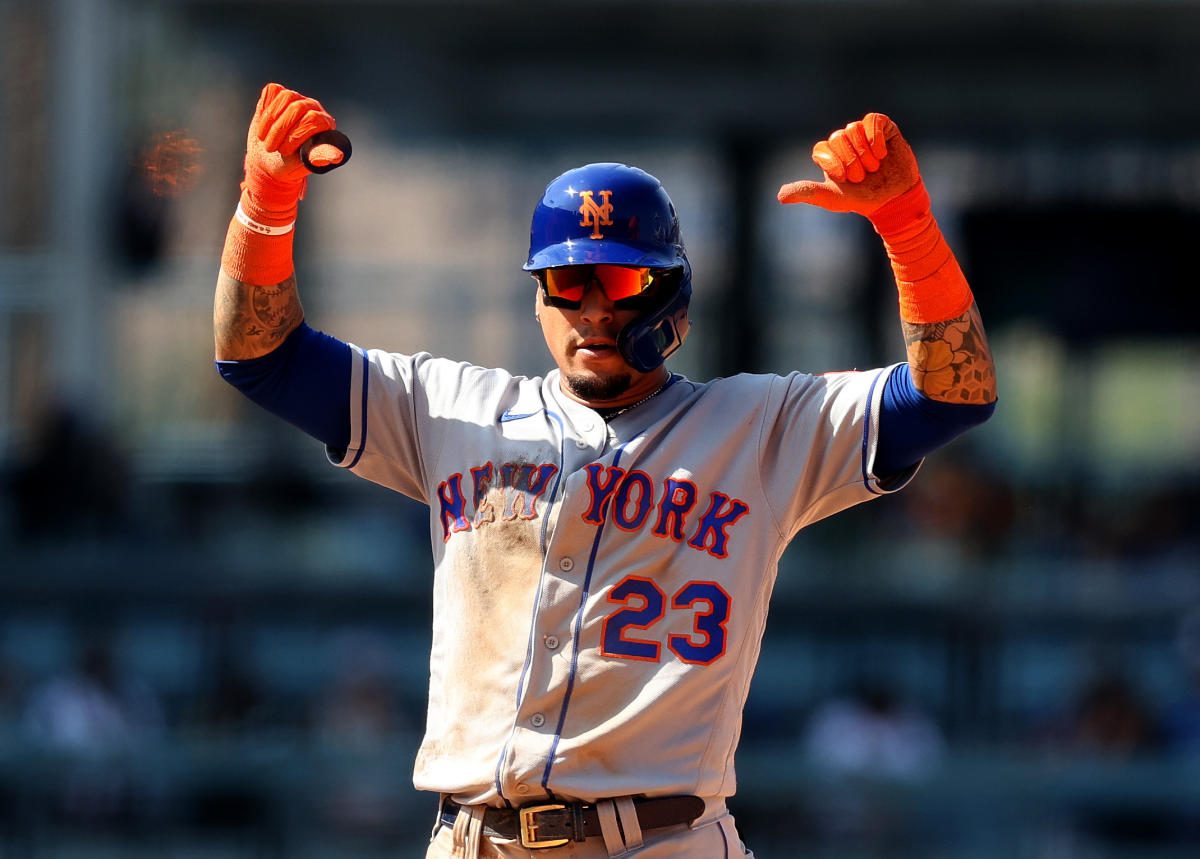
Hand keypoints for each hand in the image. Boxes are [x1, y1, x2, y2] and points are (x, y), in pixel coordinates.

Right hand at [242, 83, 340, 212]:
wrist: (269, 159)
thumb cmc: (290, 164)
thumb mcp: (305, 164)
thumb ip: (319, 157)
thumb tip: (338, 156)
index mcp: (324, 123)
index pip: (313, 120)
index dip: (294, 136)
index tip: (283, 152)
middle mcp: (313, 107)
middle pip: (297, 108)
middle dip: (279, 130)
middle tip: (270, 148)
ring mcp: (297, 98)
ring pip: (285, 96)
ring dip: (270, 120)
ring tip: (265, 138)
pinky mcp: (279, 94)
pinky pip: (272, 91)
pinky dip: (264, 108)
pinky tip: (264, 124)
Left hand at [776, 113, 920, 218]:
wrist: (893, 199)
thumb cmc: (860, 199)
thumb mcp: (831, 198)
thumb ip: (807, 192)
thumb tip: (780, 196)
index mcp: (829, 155)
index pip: (822, 148)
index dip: (833, 163)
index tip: (845, 179)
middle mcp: (844, 141)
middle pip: (838, 137)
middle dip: (851, 161)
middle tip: (861, 176)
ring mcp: (863, 133)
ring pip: (853, 129)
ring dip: (864, 153)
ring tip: (874, 168)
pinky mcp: (883, 127)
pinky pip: (872, 121)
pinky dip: (875, 138)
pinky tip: (882, 154)